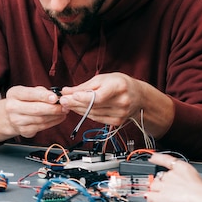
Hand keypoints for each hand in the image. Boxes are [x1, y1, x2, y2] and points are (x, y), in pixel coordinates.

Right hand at [0, 85, 67, 139]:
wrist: (9, 115)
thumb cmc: (22, 101)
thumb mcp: (27, 91)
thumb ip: (41, 91)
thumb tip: (56, 96)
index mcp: (14, 94)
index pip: (30, 94)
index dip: (44, 96)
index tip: (55, 98)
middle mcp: (12, 107)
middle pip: (36, 109)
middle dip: (53, 108)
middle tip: (65, 106)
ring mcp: (17, 121)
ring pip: (41, 120)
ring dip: (55, 116)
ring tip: (64, 111)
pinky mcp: (23, 131)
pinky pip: (42, 127)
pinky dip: (53, 122)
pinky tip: (58, 118)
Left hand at [58, 73, 173, 136]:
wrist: (139, 96)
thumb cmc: (120, 84)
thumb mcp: (103, 79)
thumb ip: (84, 86)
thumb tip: (66, 91)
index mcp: (119, 87)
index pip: (99, 96)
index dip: (83, 98)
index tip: (70, 96)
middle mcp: (122, 102)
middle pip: (93, 106)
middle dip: (75, 103)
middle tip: (62, 100)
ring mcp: (120, 114)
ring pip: (93, 114)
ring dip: (77, 109)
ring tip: (67, 104)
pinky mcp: (117, 122)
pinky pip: (96, 119)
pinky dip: (86, 114)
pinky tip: (78, 109)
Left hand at [144, 153, 201, 201]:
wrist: (200, 197)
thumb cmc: (201, 190)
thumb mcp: (195, 179)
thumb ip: (186, 177)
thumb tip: (183, 184)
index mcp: (180, 168)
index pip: (165, 159)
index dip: (157, 158)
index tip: (152, 157)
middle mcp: (169, 175)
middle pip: (158, 177)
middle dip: (160, 183)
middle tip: (165, 190)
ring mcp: (163, 185)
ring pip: (152, 186)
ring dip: (155, 192)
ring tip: (162, 198)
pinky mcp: (159, 196)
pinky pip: (149, 197)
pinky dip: (150, 201)